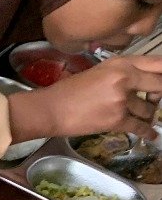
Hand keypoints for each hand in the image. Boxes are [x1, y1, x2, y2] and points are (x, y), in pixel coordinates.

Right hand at [8, 56, 161, 141]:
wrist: (50, 110)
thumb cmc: (69, 90)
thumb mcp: (99, 71)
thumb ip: (124, 72)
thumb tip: (148, 83)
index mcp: (120, 64)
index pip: (158, 64)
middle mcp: (124, 79)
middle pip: (161, 86)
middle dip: (160, 95)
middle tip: (155, 99)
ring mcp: (122, 100)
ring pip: (149, 110)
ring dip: (147, 115)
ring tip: (139, 116)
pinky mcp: (117, 120)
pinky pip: (140, 127)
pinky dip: (148, 132)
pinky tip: (152, 135)